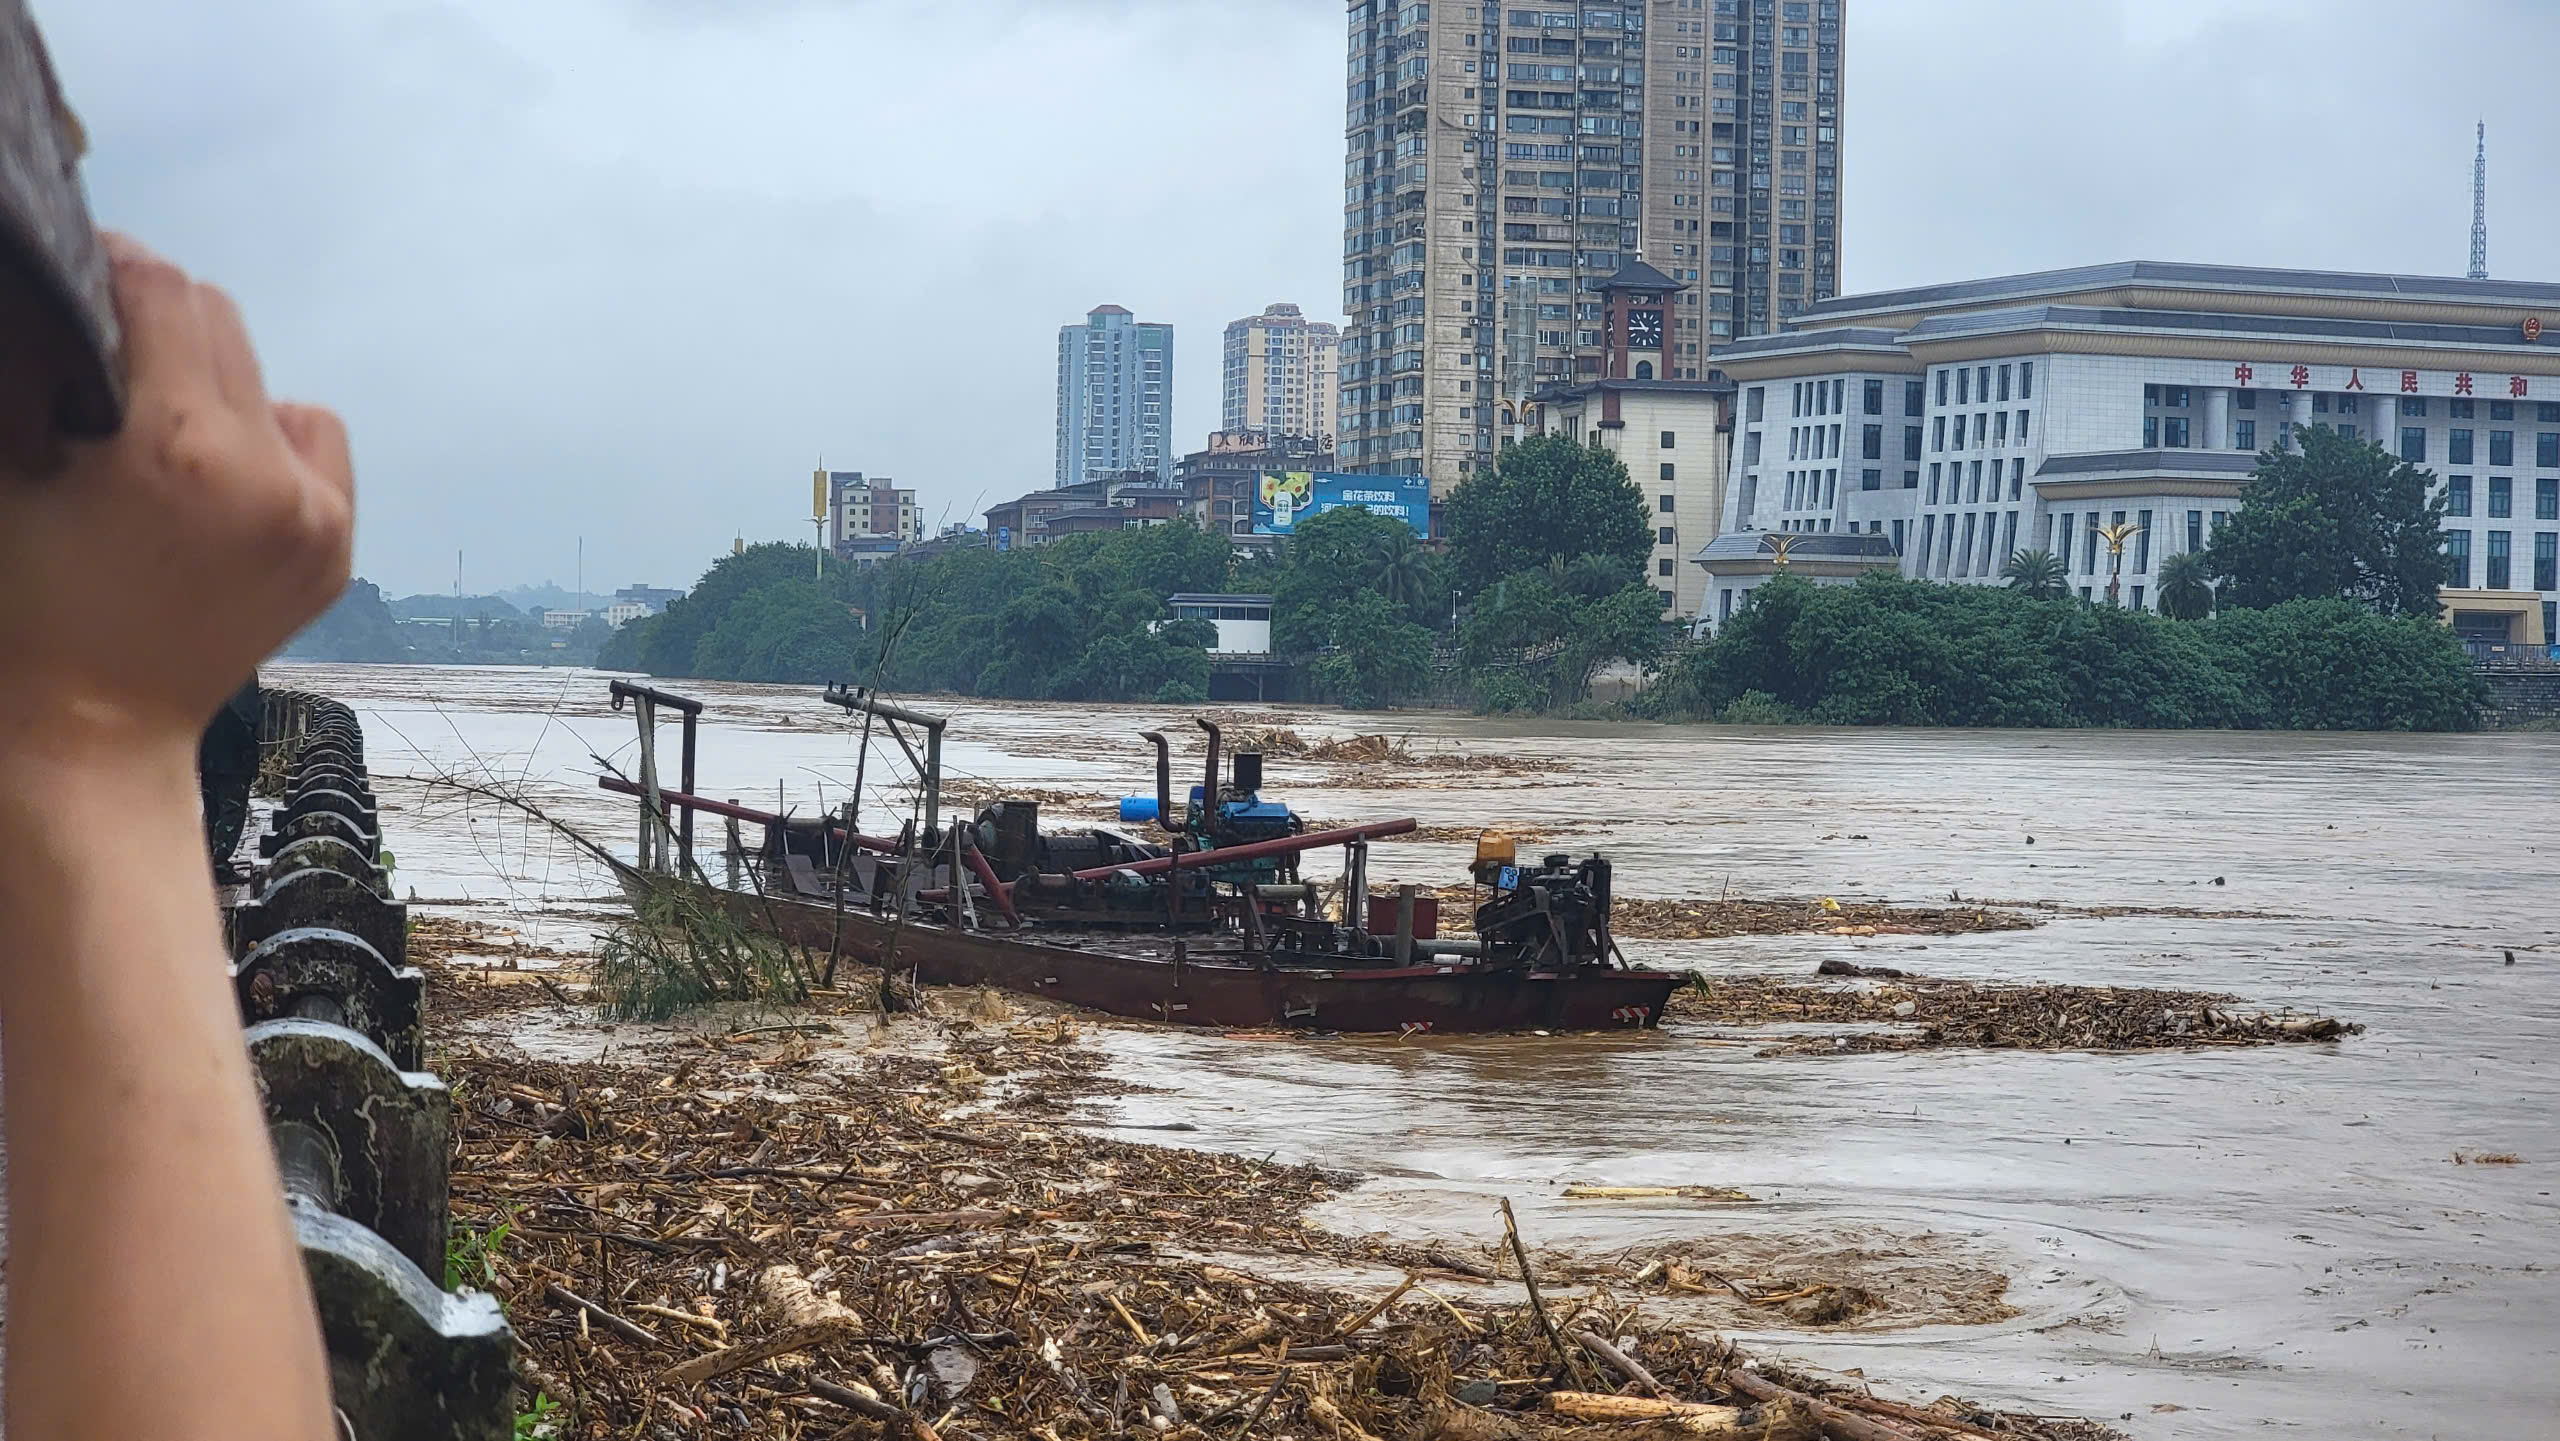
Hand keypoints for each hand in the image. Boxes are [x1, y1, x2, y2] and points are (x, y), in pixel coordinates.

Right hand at [0, 233, 350, 762]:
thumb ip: (34, 379)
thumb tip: (52, 306)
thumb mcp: (7, 474)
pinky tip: (213, 475)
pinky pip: (313, 448)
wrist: (91, 735)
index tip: (78, 271)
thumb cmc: (23, 609)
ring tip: (156, 420)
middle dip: (157, 322)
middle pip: (221, 324)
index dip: (112, 264)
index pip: (162, 293)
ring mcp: (317, 514)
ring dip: (216, 381)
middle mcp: (269, 472)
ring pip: (273, 384)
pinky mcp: (337, 548)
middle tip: (104, 345)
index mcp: (182, 446)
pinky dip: (268, 441)